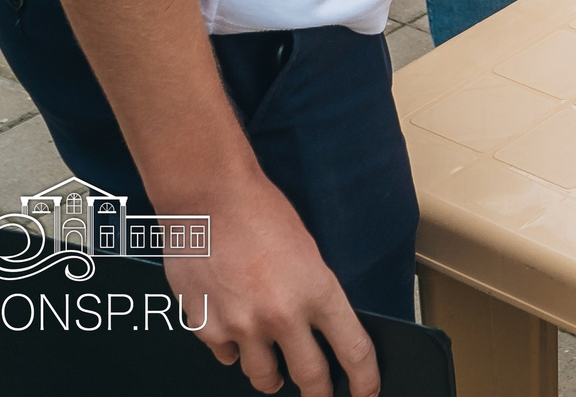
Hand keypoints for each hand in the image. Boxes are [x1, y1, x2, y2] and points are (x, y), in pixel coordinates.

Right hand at [173, 168, 378, 395]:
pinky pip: (226, 355)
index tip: (367, 392)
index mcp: (318, 291)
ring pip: (264, 376)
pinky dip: (233, 349)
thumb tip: (320, 328)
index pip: (353, 350)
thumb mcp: (308, 252)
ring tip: (274, 374)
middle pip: (310, 376)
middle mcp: (282, 315)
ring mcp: (242, 326)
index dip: (365, 379)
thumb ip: (313, 294)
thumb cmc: (260, 214)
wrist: (208, 199)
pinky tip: (234, 330)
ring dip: (271, 378)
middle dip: (319, 393)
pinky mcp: (208, 329)